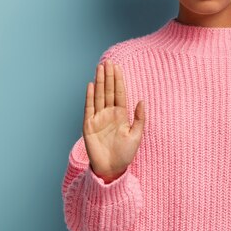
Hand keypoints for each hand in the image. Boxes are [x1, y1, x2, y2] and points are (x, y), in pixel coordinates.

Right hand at [82, 59, 145, 182]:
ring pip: (99, 96)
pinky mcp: (88, 126)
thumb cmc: (125, 154)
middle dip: (108, 77)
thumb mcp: (136, 135)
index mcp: (121, 115)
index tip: (117, 67)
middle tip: (108, 61)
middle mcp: (108, 114)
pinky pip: (89, 108)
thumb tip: (142, 100)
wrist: (112, 169)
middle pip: (108, 91)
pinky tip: (91, 85)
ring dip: (99, 82)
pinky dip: (89, 97)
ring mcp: (98, 119)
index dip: (118, 80)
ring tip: (100, 68)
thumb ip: (139, 118)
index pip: (119, 93)